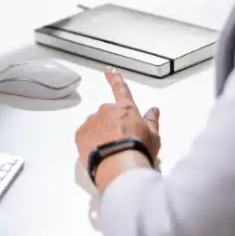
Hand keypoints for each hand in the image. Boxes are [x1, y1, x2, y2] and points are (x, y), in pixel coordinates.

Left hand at [75, 69, 161, 191]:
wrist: (120, 165)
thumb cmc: (140, 148)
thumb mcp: (154, 136)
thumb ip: (152, 121)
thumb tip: (154, 109)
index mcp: (125, 109)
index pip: (121, 90)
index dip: (115, 79)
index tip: (108, 70)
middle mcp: (106, 110)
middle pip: (108, 115)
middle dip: (112, 125)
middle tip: (119, 143)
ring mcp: (92, 121)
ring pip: (96, 126)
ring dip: (101, 135)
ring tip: (110, 152)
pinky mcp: (80, 134)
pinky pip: (85, 136)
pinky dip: (91, 143)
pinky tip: (99, 154)